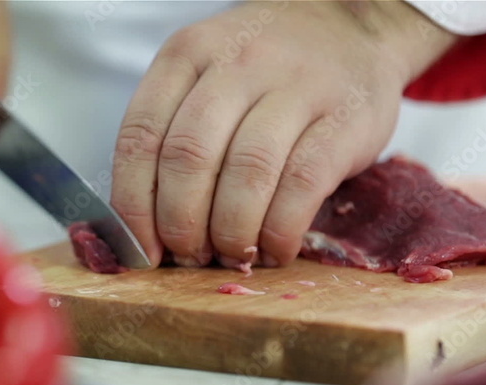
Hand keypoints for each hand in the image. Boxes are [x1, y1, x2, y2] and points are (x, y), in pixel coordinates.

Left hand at [110, 0, 455, 268]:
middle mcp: (236, 63)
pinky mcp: (345, 118)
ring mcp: (295, 86)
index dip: (134, 206)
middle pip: (189, 157)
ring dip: (231, 232)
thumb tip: (145, 231)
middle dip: (182, 223)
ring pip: (246, 173)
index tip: (142, 250)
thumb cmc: (265, 73)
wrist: (351, 27)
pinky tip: (274, 248)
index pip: (140, 138)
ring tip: (230, 255)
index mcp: (186, 54)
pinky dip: (280, 230)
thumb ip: (172, 136)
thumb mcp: (205, 79)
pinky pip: (301, 185)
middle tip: (190, 255)